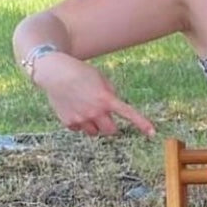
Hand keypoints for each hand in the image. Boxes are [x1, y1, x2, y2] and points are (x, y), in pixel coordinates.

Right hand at [32, 54, 154, 137]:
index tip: (153, 133)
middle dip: (110, 126)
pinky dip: (79, 123)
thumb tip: (113, 110)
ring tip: (86, 111)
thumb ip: (110, 94)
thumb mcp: (101, 79)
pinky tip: (74, 110)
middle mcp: (95, 111)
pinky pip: (79, 129)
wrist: (53, 72)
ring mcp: (81, 118)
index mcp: (106, 98)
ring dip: (95, 126)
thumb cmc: (79, 73)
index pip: (128, 113)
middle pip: (111, 131)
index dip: (142, 124)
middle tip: (104, 117)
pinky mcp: (68, 122)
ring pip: (95, 133)